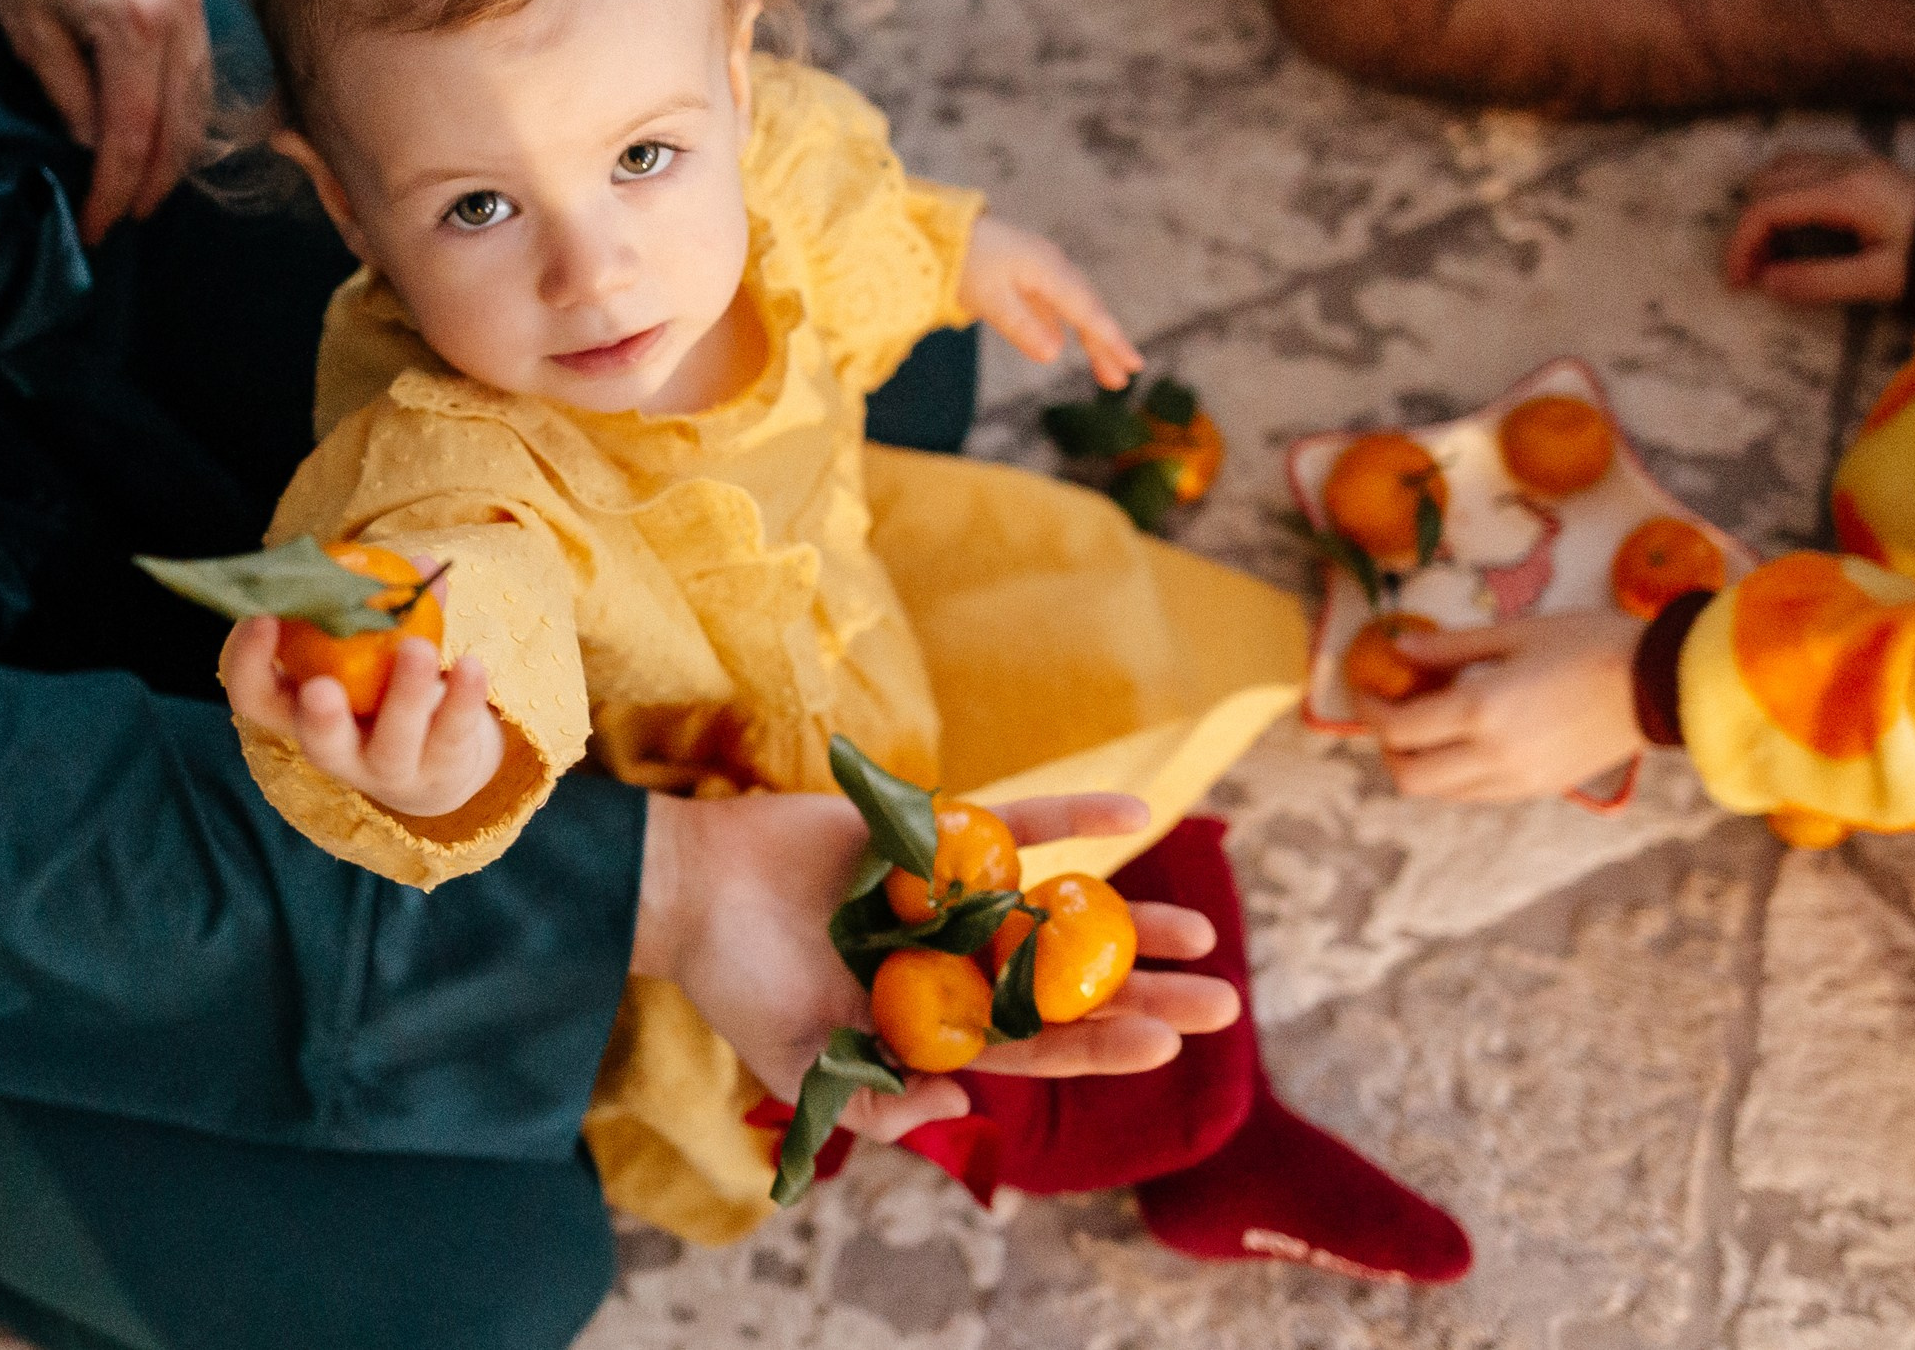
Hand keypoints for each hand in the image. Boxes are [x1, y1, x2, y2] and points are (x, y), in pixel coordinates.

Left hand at [0, 0, 210, 241]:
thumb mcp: (25, 30)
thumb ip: (69, 96)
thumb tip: (98, 148)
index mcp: (132, 23)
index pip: (133, 134)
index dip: (116, 190)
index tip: (98, 227)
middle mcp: (176, 11)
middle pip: (179, 124)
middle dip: (153, 180)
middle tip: (123, 218)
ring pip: (198, 97)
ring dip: (175, 149)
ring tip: (145, 186)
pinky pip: (198, 64)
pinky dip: (184, 106)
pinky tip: (164, 129)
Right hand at [221, 609, 503, 819]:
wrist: (438, 763)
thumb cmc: (386, 689)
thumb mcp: (372, 651)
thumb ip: (386, 607)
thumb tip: (418, 562)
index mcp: (303, 715)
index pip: (255, 698)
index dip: (247, 662)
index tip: (261, 616)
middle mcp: (339, 751)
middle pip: (320, 745)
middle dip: (320, 718)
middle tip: (321, 688)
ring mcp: (391, 770)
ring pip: (394, 744)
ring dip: (404, 694)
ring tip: (417, 647)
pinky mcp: (441, 770)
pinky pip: (452, 733)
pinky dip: (463, 697)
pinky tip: (471, 665)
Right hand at [631, 789, 1240, 1143]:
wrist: (690, 891)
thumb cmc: (737, 985)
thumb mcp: (800, 1065)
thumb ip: (872, 1097)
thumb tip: (958, 1103)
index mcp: (933, 1023)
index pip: (1036, 1043)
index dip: (1100, 1043)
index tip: (1167, 1045)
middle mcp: (957, 964)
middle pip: (1069, 984)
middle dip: (1144, 994)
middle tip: (1224, 1003)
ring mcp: (953, 897)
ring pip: (1059, 912)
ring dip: (1131, 918)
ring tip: (1206, 932)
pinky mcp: (937, 834)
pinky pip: (1018, 824)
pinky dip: (1074, 816)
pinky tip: (1137, 812)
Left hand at [957, 216, 1143, 388]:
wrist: (942, 230)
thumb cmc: (964, 262)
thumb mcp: (989, 298)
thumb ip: (1022, 326)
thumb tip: (1055, 354)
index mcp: (1048, 270)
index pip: (1087, 312)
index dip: (1111, 340)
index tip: (1133, 364)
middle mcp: (1053, 267)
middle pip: (1087, 311)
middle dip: (1106, 346)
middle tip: (1122, 381)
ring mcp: (1043, 270)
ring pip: (1075, 309)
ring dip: (1090, 340)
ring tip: (1104, 374)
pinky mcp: (1029, 275)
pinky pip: (1056, 305)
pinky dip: (1067, 326)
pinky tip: (1065, 345)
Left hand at [1354, 611, 1645, 802]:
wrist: (1661, 684)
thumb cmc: (1590, 643)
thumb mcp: (1516, 633)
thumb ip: (1451, 647)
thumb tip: (1399, 646)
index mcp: (1482, 710)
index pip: (1398, 728)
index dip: (1370, 709)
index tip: (1367, 688)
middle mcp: (1492, 756)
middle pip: (1410, 778)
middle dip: (1387, 748)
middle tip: (1392, 714)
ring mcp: (1516, 781)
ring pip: (1441, 794)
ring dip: (1420, 765)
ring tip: (1428, 726)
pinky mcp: (1538, 791)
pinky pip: (1476, 794)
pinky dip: (1455, 774)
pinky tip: (1467, 740)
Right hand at [1724, 151, 1914, 304]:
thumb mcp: (1875, 279)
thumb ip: (1817, 281)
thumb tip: (1765, 283)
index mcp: (1844, 193)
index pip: (1767, 207)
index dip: (1741, 244)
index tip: (1739, 281)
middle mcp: (1842, 167)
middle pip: (1766, 185)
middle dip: (1750, 229)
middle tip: (1755, 271)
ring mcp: (1850, 162)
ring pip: (1780, 170)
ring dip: (1764, 209)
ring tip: (1770, 250)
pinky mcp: (1857, 167)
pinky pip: (1800, 169)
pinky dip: (1782, 196)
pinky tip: (1792, 228)